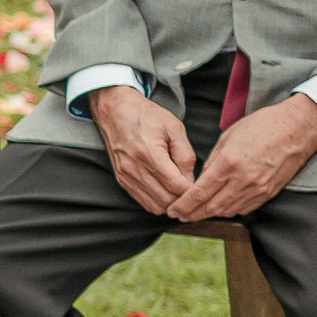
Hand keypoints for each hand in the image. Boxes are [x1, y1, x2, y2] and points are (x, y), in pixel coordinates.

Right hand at [87, 84, 193, 214]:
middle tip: (192, 189)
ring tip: (179, 191)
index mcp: (149, 153)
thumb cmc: (146, 116)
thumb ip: (185, 155)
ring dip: (170, 202)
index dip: (192, 190)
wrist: (115, 111)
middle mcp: (134, 168)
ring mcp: (125, 176)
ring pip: (154, 205)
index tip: (201, 185)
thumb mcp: (174, 128)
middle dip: (183, 198)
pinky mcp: (121, 180)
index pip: (176, 185)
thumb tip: (191, 180)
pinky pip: (143, 202)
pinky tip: (165, 190)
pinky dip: (157, 202)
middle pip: (166, 200)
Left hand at [167, 95, 316, 221]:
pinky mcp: (269, 193)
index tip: (172, 210)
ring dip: (209, 214)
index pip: (200, 193)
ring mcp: (258, 189)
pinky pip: (244, 208)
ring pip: (228, 210)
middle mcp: (243, 180)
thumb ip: (213, 161)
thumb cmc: (262, 126)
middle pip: (212, 207)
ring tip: (196, 213)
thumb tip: (202, 179)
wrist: (298, 128)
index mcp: (229, 163)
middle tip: (179, 216)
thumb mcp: (228, 136)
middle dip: (192, 214)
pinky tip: (220, 207)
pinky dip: (229, 210)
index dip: (184, 205)